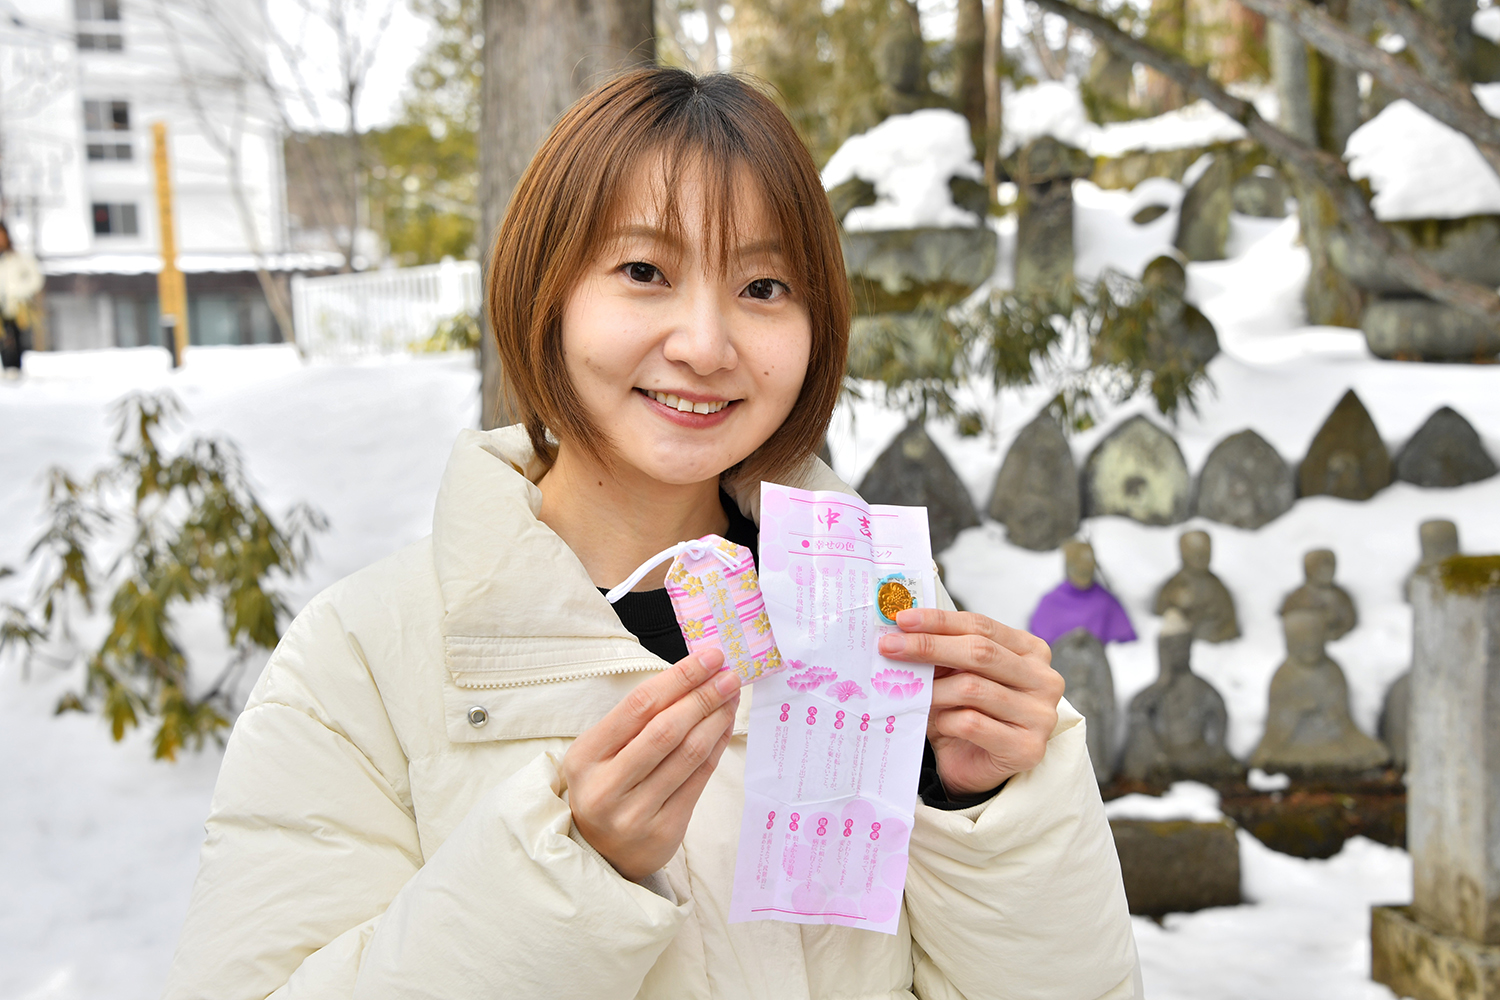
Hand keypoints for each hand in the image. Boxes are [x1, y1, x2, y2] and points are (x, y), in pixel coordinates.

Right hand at [562, 648, 741, 881]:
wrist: (601, 854)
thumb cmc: (607, 787)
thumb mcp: (602, 752)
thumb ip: (637, 720)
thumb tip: (693, 676)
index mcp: (585, 757)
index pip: (638, 706)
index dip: (678, 678)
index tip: (709, 657)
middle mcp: (606, 787)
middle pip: (666, 729)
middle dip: (703, 696)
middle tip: (730, 675)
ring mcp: (635, 813)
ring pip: (687, 755)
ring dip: (716, 719)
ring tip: (731, 697)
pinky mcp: (664, 831)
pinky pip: (699, 780)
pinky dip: (716, 747)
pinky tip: (725, 727)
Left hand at [878, 608, 1063, 796]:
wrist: (974, 766)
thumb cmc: (965, 713)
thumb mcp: (955, 675)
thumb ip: (942, 652)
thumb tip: (902, 630)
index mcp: (1030, 651)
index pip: (982, 626)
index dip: (939, 621)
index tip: (902, 618)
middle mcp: (1044, 679)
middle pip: (980, 652)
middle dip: (929, 647)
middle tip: (889, 646)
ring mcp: (1040, 715)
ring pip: (973, 688)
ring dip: (933, 690)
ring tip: (911, 693)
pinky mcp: (1027, 748)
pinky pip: (972, 723)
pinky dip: (946, 721)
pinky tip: (939, 724)